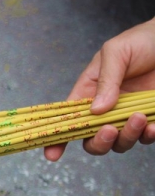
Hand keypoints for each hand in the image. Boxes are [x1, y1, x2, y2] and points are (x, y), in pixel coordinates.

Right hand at [45, 17, 154, 160]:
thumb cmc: (142, 41)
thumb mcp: (115, 52)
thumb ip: (105, 81)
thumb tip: (96, 110)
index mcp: (89, 92)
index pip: (69, 119)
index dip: (58, 138)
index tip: (52, 154)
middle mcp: (106, 109)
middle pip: (92, 139)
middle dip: (98, 142)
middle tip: (108, 131)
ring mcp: (128, 116)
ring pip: (120, 143)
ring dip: (126, 137)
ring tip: (138, 117)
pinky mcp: (151, 119)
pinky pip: (145, 137)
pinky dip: (147, 135)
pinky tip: (152, 126)